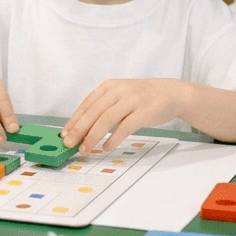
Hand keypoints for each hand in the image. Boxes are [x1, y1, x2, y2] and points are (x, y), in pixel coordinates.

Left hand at [61, 79, 187, 153]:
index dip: (74, 120)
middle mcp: (118, 91)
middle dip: (79, 130)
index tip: (64, 134)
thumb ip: (104, 108)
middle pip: (93, 112)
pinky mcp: (144, 112)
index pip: (86, 104)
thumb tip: (82, 128)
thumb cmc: (142, 98)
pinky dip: (114, 138)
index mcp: (109, 86)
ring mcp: (132, 100)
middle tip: (70, 144)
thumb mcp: (120, 96)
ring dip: (93, 136)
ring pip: (106, 119)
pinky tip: (106, 147)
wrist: (171, 93)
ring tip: (85, 149)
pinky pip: (125, 127)